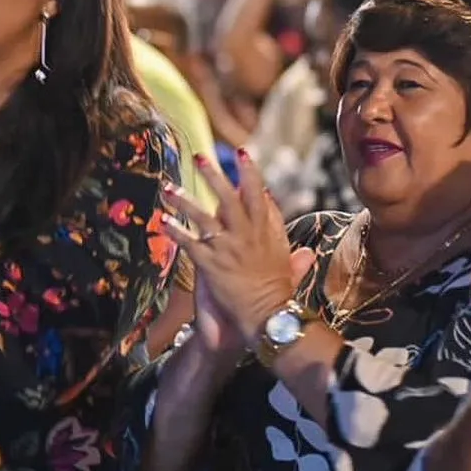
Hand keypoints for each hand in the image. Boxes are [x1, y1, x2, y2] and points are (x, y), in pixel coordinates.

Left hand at [162, 149, 313, 342]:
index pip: (258, 195)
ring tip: (169, 188)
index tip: (242, 154)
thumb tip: (307, 251)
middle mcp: (248, 235)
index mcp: (267, 232)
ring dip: (185, 201)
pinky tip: (163, 221)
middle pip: (230, 197)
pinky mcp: (212, 264)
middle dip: (215, 175)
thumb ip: (297, 258)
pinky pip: (190, 243)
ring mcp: (229, 248)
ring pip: (205, 216)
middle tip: (200, 157)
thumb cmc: (278, 295)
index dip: (250, 173)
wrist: (268, 316)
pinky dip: (175, 232)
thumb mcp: (289, 271)